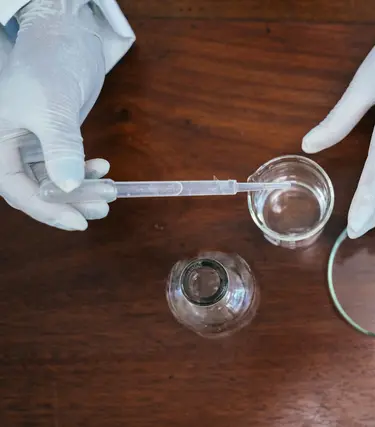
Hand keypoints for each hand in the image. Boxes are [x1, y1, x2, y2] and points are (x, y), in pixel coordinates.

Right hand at [0, 0, 107, 229]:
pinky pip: (65, 164)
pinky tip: (103, 167)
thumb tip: (67, 187)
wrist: (65, 40)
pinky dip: (84, 170)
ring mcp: (31, 143)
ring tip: (110, 191)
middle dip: (69, 202)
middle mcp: (10, 146)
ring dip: (81, 189)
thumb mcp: (52, 107)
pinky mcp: (52, 138)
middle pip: (35, 189)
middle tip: (103, 207)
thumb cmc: (49, 66)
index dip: (47, 209)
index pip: (16, 189)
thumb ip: (59, 146)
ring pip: (53, 179)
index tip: (79, 222)